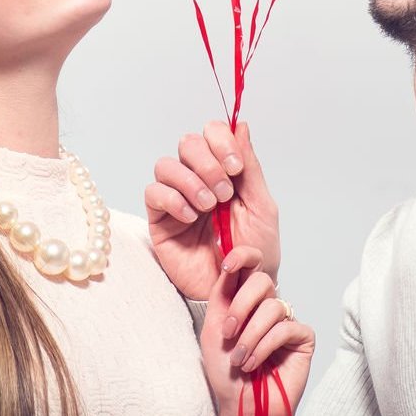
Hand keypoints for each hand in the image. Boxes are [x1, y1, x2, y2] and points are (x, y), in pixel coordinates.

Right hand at [146, 120, 280, 299]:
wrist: (243, 289)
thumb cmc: (255, 252)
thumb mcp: (261, 206)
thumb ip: (250, 167)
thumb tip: (240, 126)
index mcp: (223, 171)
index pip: (211, 133)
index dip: (221, 142)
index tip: (235, 168)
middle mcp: (197, 179)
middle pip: (188, 143)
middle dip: (208, 163)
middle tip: (224, 193)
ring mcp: (176, 198)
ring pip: (167, 164)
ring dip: (191, 181)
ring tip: (209, 206)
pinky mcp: (159, 220)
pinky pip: (154, 193)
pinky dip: (174, 200)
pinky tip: (192, 218)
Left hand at [200, 246, 313, 415]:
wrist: (240, 405)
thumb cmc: (225, 373)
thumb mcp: (214, 328)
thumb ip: (222, 294)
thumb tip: (231, 261)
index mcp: (245, 300)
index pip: (250, 266)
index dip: (243, 256)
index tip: (229, 263)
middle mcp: (266, 307)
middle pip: (262, 281)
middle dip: (241, 307)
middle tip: (228, 332)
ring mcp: (286, 321)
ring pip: (272, 307)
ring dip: (250, 336)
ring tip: (240, 359)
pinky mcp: (302, 339)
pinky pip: (286, 328)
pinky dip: (265, 346)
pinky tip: (255, 363)